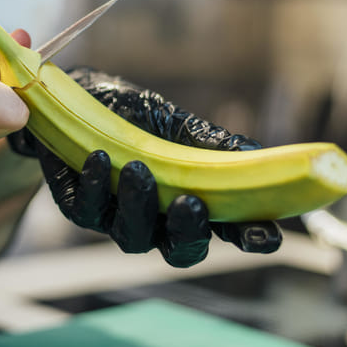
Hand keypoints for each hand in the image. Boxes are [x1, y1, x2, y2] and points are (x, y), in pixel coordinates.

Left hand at [13, 67, 281, 266]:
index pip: (227, 230)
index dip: (247, 237)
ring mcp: (118, 218)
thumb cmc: (136, 116)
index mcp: (191, 202)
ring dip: (138, 205)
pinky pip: (87, 211)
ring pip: (132, 236)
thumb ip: (214, 145)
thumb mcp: (178, 124)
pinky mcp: (80, 207)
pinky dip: (94, 186)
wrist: (81, 96)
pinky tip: (98, 158)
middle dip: (187, 232)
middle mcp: (158, 220)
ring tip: (137, 168)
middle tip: (190, 203)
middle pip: (180, 251)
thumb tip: (259, 155)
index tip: (266, 237)